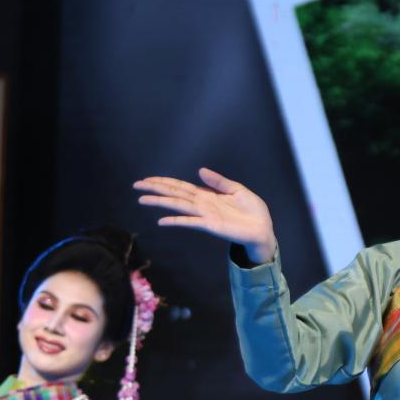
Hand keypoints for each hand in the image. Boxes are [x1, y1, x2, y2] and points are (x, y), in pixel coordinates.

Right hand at [134, 168, 277, 263]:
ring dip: (160, 202)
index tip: (148, 179)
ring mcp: (204, 215)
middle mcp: (202, 204)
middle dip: (156, 189)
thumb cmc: (252, 211)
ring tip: (142, 199)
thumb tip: (199, 171)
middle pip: (174, 194)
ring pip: (178, 205)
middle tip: (136, 185)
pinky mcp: (211, 225)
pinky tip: (162, 221)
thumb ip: (218, 182)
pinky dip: (176, 221)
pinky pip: (190, 222)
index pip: (181, 186)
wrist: (263, 228)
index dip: (164, 182)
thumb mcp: (237, 190)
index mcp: (207, 195)